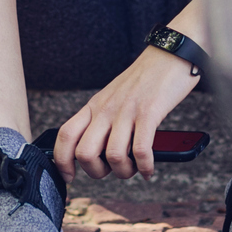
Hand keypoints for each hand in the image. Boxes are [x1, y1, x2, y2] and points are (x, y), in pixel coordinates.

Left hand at [52, 45, 200, 180]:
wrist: (169, 54)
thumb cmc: (145, 80)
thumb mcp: (114, 97)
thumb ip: (104, 120)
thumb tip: (100, 151)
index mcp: (94, 105)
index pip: (66, 135)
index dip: (62, 161)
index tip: (69, 177)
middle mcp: (106, 109)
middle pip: (84, 152)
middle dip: (96, 172)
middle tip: (111, 170)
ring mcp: (126, 110)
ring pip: (113, 156)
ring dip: (124, 172)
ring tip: (134, 168)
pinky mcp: (148, 112)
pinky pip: (141, 150)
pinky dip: (145, 166)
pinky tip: (149, 169)